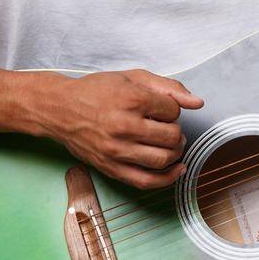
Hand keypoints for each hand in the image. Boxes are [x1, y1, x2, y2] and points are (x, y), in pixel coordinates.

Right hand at [17, 68, 203, 188]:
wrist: (60, 109)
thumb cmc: (96, 91)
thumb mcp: (132, 78)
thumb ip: (168, 87)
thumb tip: (198, 103)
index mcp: (131, 100)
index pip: (172, 111)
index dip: (172, 109)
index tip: (162, 108)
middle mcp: (125, 126)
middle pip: (172, 136)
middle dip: (176, 131)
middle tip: (168, 127)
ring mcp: (117, 150)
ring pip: (163, 159)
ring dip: (175, 152)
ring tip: (170, 144)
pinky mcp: (110, 168)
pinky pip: (146, 181)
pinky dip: (167, 179)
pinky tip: (177, 170)